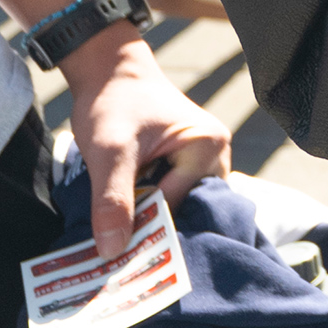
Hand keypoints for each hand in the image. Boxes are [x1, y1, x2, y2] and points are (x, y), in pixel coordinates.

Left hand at [61, 32, 230, 258]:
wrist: (109, 72)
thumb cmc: (113, 103)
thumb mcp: (109, 150)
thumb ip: (112, 199)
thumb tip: (112, 252)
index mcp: (209, 146)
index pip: (177, 206)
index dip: (144, 229)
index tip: (112, 254)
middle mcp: (218, 154)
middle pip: (184, 209)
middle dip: (150, 227)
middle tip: (113, 251)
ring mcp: (207, 159)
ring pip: (179, 206)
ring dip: (149, 218)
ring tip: (117, 233)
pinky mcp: (191, 163)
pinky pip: (175, 196)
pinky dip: (151, 206)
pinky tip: (127, 214)